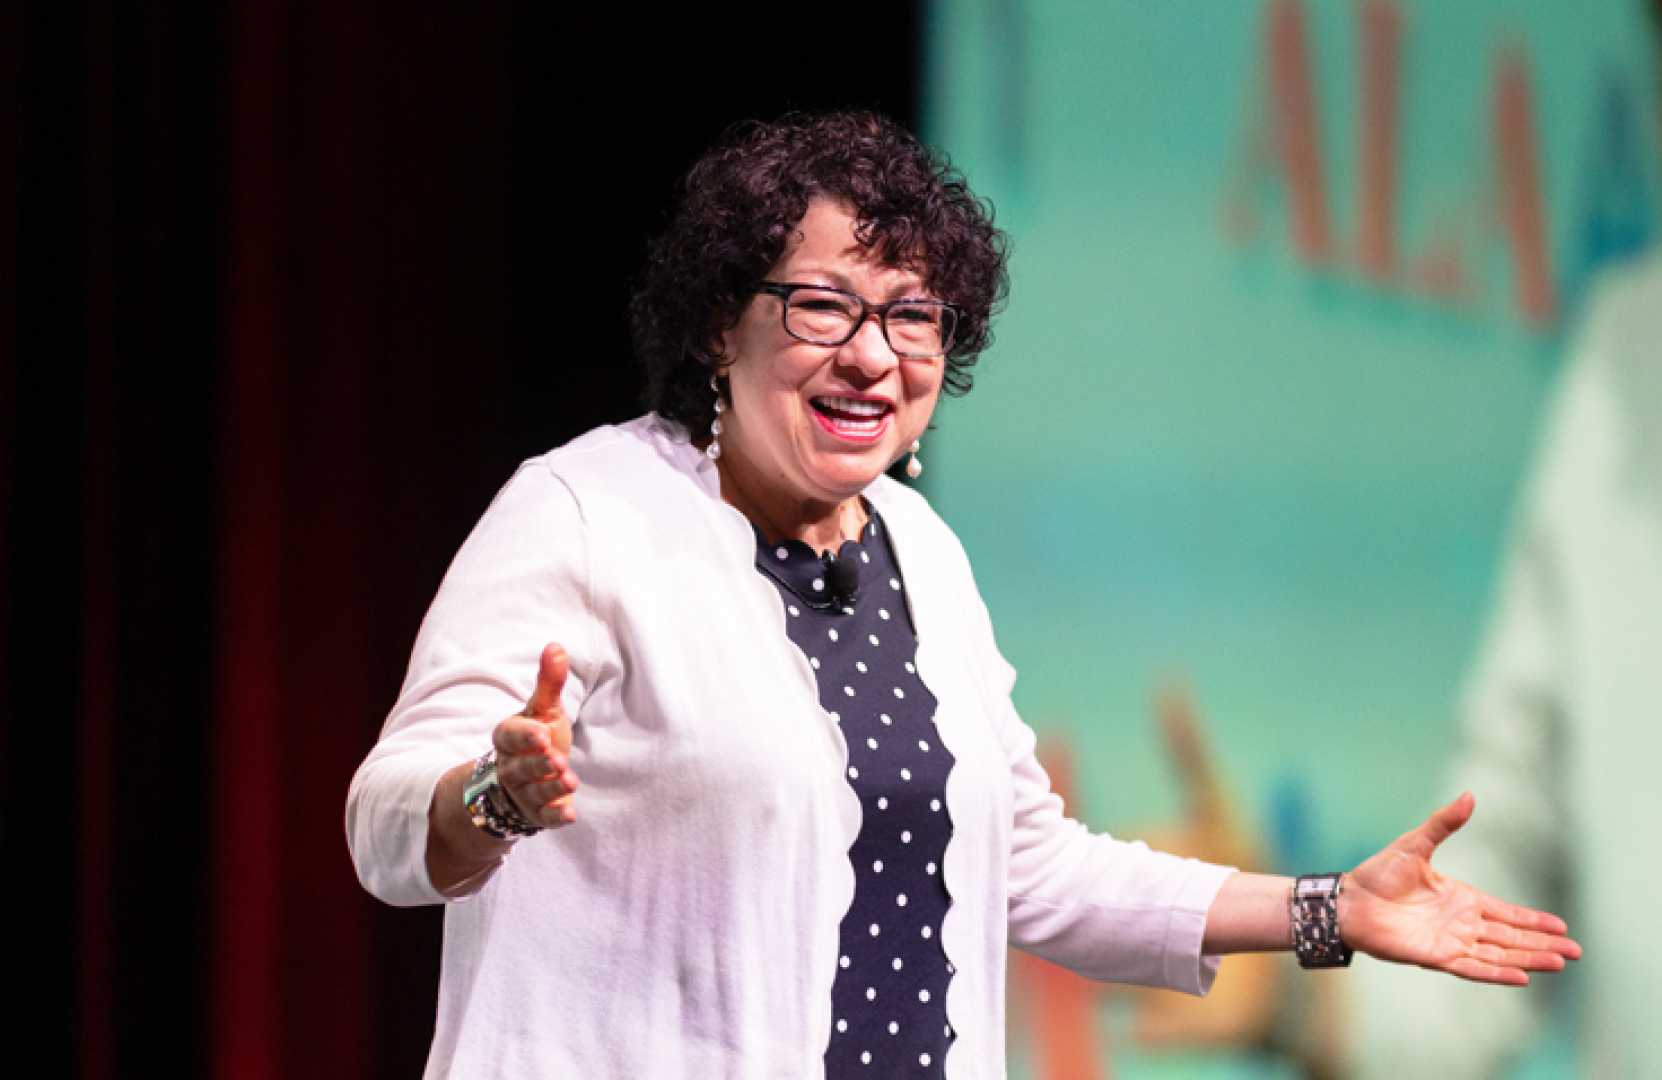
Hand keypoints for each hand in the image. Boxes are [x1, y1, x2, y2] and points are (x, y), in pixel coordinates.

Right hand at [490, 643, 579, 828]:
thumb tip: (555, 645)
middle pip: (520, 766)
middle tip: (555, 757)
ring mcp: (523, 792)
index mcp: (508, 738)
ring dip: (551, 786)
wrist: (524, 780)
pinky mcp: (538, 813)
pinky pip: (544, 818)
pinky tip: (569, 814)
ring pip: (534, 791)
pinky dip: (555, 816)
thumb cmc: (537, 736)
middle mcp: (511, 767)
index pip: (509, 735)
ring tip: (569, 779)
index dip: (525, 735)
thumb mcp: (543, 709)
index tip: (543, 732)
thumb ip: (548, 682)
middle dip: (537, 763)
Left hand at [1341, 792, 1579, 984]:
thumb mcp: (1416, 843)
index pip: (1506, 913)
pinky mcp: (1436, 957)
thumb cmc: (1379, 873)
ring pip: (1499, 954)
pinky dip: (1497, 972)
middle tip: (1575, 951)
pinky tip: (1523, 976)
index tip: (1561, 927)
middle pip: (1511, 937)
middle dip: (1543, 944)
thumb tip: (1469, 795)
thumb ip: (1444, 823)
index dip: (1533, 921)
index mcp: (1461, 899)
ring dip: (1529, 959)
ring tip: (1560, 962)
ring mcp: (1450, 941)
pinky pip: (1473, 967)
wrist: (1349, 900)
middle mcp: (1461, 923)